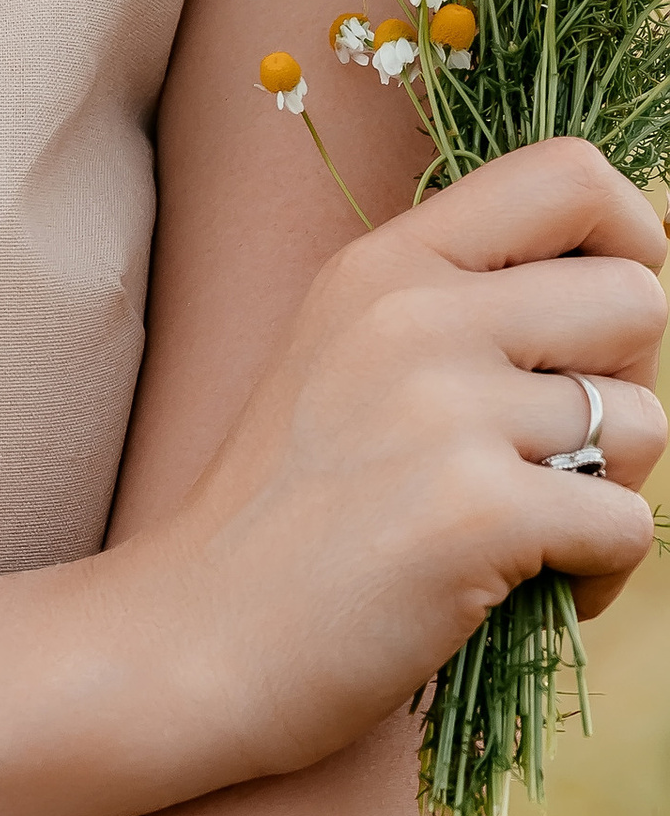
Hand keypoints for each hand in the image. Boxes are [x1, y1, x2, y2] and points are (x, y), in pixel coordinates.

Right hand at [127, 138, 664, 788]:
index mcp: (383, 265)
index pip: (569, 175)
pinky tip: (534, 591)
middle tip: (562, 455)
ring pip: (642, 422)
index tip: (606, 320)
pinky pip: (627, 526)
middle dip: (628, 386)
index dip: (633, 233)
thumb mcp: (346, 360)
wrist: (190, 641)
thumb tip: (628, 289)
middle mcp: (414, 315)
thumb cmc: (283, 519)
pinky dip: (601, 575)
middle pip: (637, 300)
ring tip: (534, 533)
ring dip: (614, 489)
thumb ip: (459, 308)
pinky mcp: (476, 511)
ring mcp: (443, 409)